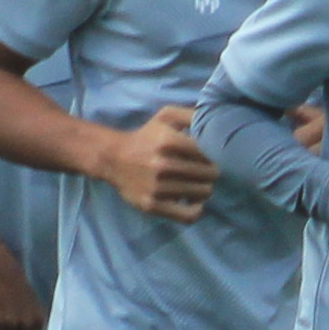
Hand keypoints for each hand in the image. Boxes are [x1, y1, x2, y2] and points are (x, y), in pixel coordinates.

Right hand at [97, 106, 215, 221]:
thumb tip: (216, 120)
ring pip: (203, 193)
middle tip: (202, 170)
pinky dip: (197, 210)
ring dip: (203, 188)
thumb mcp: (166, 116)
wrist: (113, 158)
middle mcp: (164, 165)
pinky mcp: (152, 205)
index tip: (209, 155)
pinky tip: (193, 202)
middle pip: (211, 174)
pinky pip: (188, 216)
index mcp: (169, 141)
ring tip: (196, 183)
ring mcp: (157, 188)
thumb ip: (191, 113)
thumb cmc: (146, 137)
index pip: (210, 152)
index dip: (215, 153)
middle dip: (210, 171)